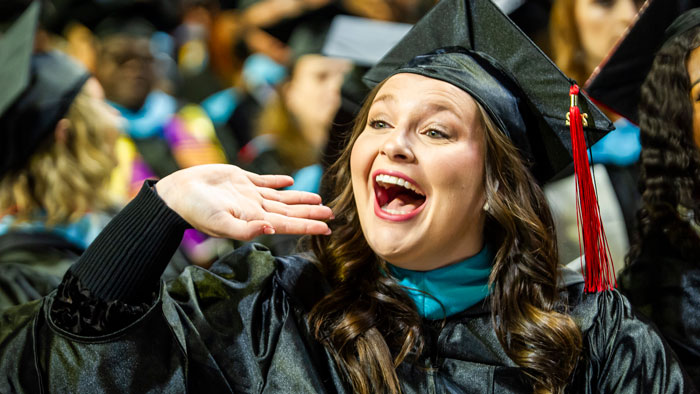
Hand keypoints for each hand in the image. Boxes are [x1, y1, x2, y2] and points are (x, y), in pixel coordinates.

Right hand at [155, 164, 332, 240]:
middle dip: (311, 213)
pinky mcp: (240, 179)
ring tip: (319, 199)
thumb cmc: (195, 211)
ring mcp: (249, 194)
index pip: (288, 224)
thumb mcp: (220, 223)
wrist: (177, 193)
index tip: (327, 228)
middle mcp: (255, 208)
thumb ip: (246, 229)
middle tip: (332, 214)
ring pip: (282, 197)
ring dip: (301, 199)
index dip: (308, 226)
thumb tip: (272, 230)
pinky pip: (265, 181)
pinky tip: (291, 182)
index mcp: (254, 219)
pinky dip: (279, 181)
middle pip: (290, 211)